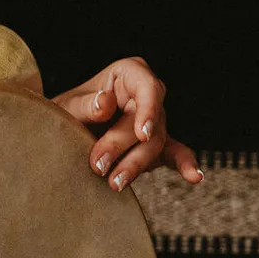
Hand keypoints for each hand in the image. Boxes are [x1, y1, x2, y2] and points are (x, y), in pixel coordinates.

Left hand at [53, 56, 202, 191]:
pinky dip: (184, 165)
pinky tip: (194, 176)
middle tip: (97, 165)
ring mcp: (155, 121)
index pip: (148, 87)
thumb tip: (105, 102)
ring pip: (154, 144)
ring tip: (114, 183)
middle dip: (122, 146)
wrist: (64, 132)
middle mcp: (147, 95)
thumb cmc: (66, 112)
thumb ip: (86, 104)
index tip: (141, 133)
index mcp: (129, 73)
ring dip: (134, 165)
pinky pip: (174, 154)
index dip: (148, 110)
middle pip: (148, 122)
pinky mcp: (156, 145)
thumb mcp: (68, 105)